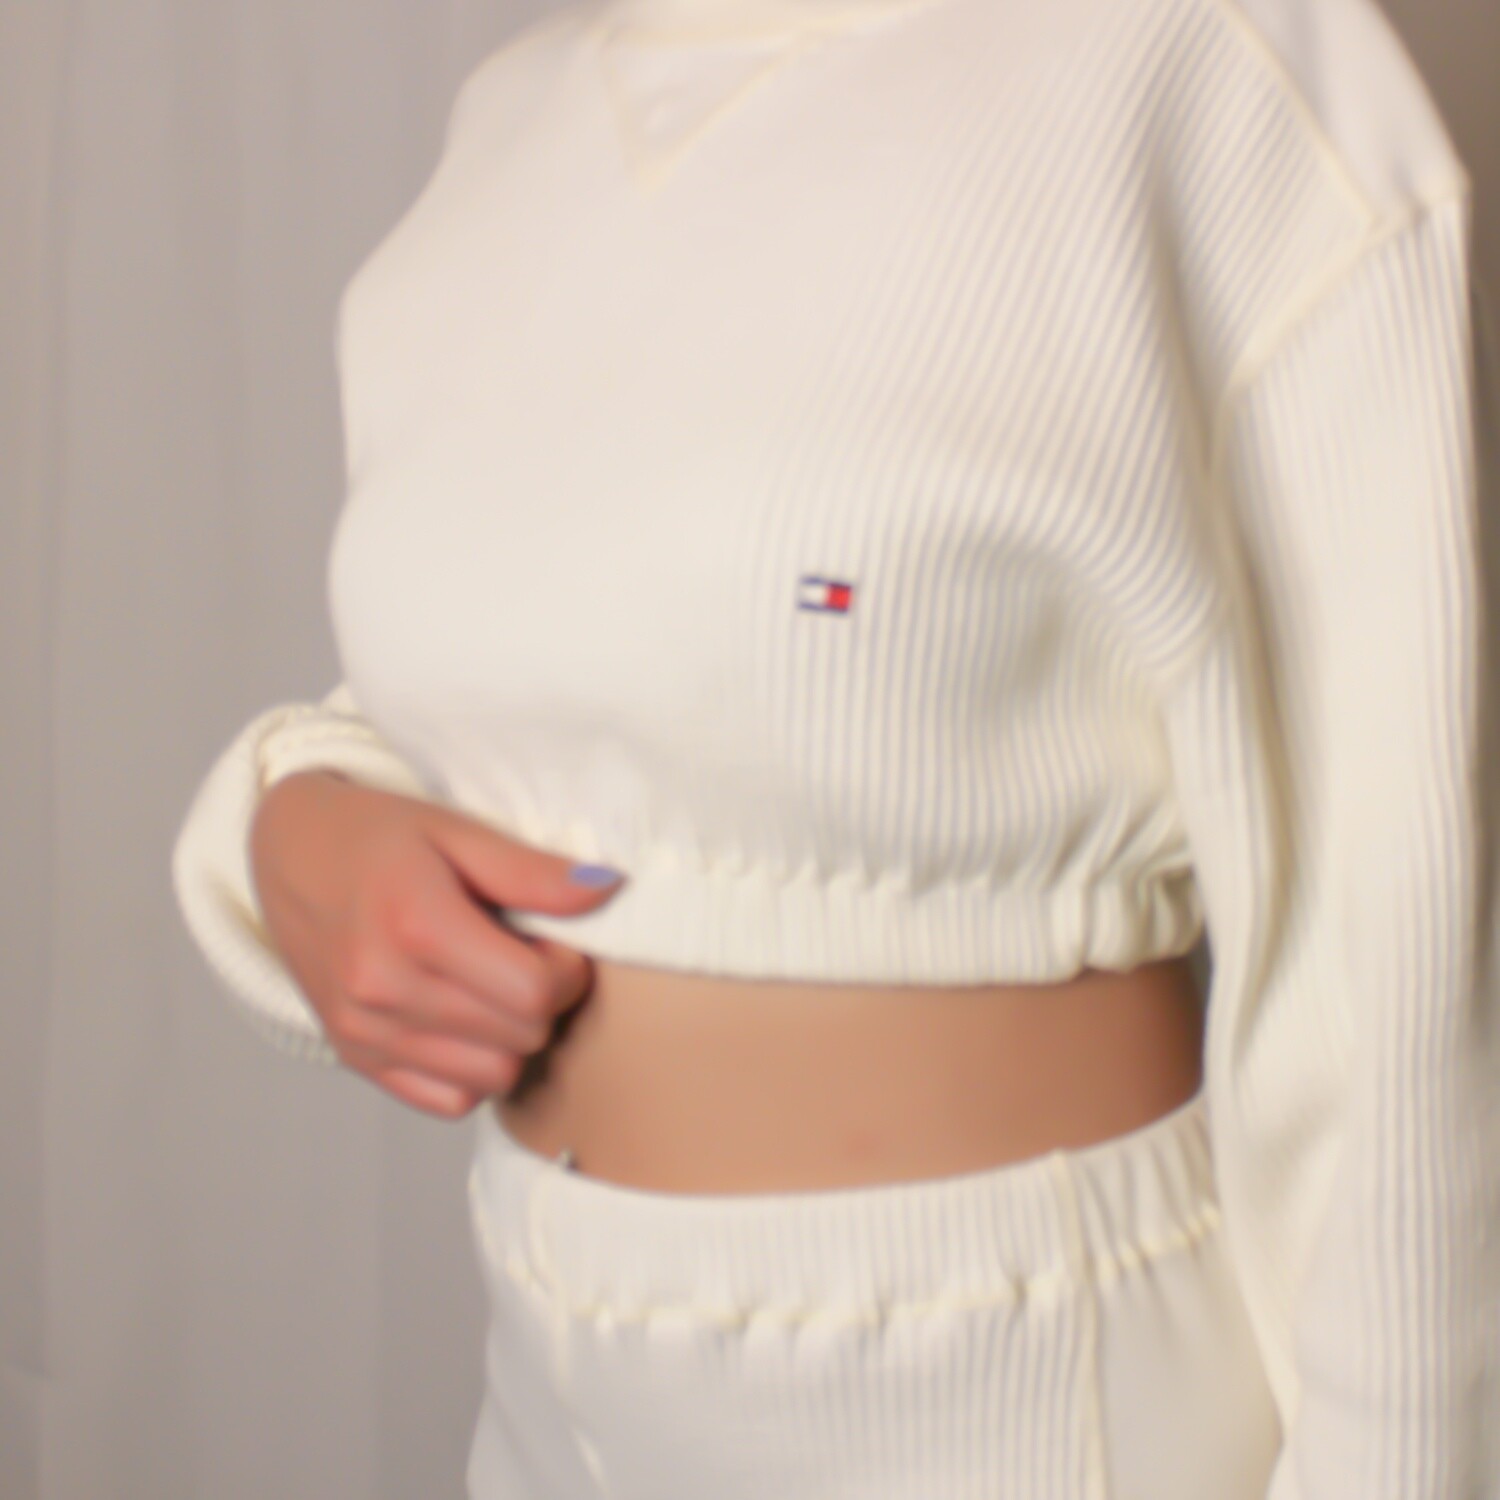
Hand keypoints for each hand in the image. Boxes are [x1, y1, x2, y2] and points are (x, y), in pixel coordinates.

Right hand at [248, 771, 626, 1117]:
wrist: (286, 854)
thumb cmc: (379, 835)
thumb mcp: (456, 831)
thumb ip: (531, 870)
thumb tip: (607, 889)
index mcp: (415, 924)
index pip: (532, 992)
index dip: (565, 970)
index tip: (552, 942)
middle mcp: (381, 988)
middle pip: (519, 1038)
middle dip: (542, 1001)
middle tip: (523, 957)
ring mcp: (362, 1030)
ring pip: (491, 1079)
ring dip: (511, 1039)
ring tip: (491, 985)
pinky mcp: (354, 1057)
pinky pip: (448, 1101)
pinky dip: (471, 1071)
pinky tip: (463, 1018)